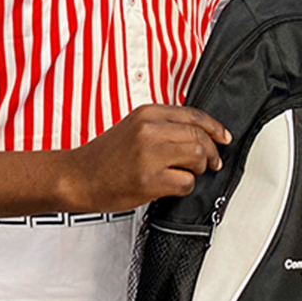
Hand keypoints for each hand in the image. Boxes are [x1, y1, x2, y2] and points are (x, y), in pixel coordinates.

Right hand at [61, 104, 230, 212]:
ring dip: (197, 170)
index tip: (224, 137)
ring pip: (198, 158)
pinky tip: (171, 186)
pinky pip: (186, 183)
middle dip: (212, 153)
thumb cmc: (104, 157)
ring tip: (185, 174)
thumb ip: (162, 126)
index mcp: (147, 114)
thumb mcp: (133, 127)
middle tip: (211, 164)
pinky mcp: (149, 180)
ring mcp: (150, 155)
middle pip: (200, 137)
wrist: (78, 177)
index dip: (215, 127)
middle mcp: (150, 130)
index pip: (194, 115)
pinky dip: (184, 187)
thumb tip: (198, 135)